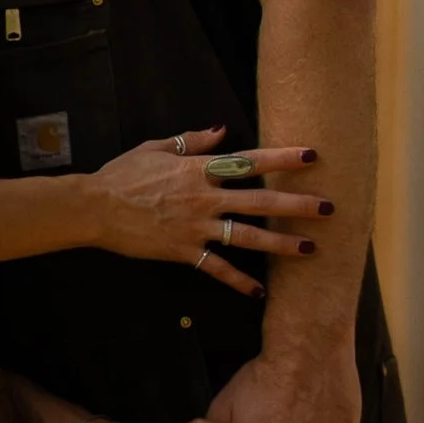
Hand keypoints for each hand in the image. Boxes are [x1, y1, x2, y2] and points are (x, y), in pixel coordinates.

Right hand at [86, 130, 335, 290]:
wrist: (95, 207)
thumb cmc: (123, 175)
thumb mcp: (157, 148)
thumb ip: (192, 141)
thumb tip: (222, 130)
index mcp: (199, 170)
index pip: (249, 161)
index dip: (282, 158)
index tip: (311, 155)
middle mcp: (204, 198)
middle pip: (260, 200)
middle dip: (296, 204)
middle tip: (328, 208)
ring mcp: (196, 227)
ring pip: (247, 236)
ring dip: (280, 243)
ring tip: (310, 249)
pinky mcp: (184, 251)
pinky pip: (217, 268)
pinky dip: (239, 281)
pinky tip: (260, 291)